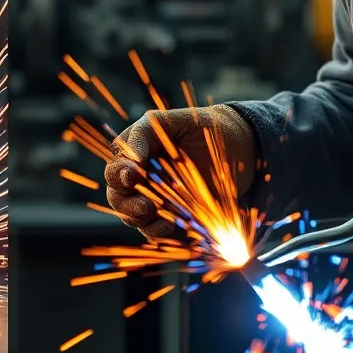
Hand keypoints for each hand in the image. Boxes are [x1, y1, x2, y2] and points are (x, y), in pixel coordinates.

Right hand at [103, 105, 255, 238]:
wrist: (238, 145)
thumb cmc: (200, 127)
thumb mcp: (169, 121)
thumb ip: (143, 135)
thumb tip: (130, 160)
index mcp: (133, 154)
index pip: (114, 169)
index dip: (118, 175)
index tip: (132, 175)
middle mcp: (139, 179)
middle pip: (116, 198)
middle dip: (127, 205)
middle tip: (147, 205)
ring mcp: (154, 198)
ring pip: (132, 218)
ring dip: (142, 221)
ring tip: (163, 217)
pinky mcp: (172, 215)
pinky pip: (155, 230)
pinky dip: (159, 232)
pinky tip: (172, 225)